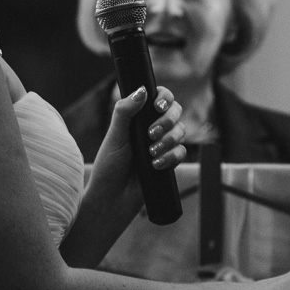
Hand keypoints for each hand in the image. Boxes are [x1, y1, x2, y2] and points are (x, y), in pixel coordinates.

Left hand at [92, 86, 186, 216]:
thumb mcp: (114, 137)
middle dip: (168, 120)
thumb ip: (125, 112)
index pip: (159, 98)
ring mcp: (161, 145)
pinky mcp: (168, 162)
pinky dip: (171, 157)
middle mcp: (152, 128)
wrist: (112, 199)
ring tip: (151, 152)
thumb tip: (141, 90)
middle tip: (152, 133)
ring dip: (168, 140)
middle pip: (175, 111)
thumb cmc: (108, 167)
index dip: (164, 97)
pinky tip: (156, 164)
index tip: (158, 105)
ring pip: (181, 131)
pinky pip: (180, 152)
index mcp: (138, 118)